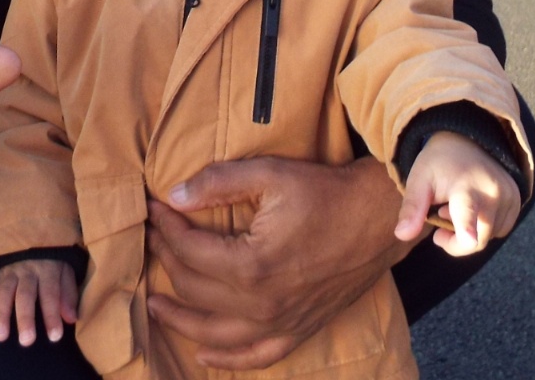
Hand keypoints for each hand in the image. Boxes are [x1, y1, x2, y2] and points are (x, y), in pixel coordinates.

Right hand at [0, 259, 78, 345]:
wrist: (33, 232)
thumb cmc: (53, 261)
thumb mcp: (66, 271)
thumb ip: (68, 295)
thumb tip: (71, 319)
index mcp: (48, 270)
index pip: (50, 294)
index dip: (52, 315)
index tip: (54, 336)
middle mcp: (28, 271)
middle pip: (25, 295)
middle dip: (25, 318)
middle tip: (26, 341)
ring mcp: (11, 272)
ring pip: (5, 293)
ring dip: (1, 315)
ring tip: (0, 336)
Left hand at [146, 157, 402, 369]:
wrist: (379, 218)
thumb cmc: (325, 193)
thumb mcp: (269, 175)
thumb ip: (217, 184)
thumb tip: (173, 197)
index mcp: (253, 265)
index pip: (190, 251)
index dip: (167, 228)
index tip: (156, 209)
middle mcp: (264, 304)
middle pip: (195, 289)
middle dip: (167, 261)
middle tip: (155, 239)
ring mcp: (282, 323)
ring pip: (215, 333)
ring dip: (180, 320)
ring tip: (155, 304)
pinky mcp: (299, 330)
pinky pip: (256, 357)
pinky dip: (227, 360)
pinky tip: (204, 355)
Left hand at [394, 131, 521, 256]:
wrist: (467, 139)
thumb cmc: (439, 163)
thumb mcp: (419, 180)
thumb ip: (411, 209)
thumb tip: (401, 235)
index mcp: (465, 187)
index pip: (467, 213)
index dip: (466, 232)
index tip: (469, 240)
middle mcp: (492, 192)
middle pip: (476, 241)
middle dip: (455, 240)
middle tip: (439, 218)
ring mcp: (509, 197)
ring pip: (488, 236)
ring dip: (470, 230)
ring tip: (457, 205)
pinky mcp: (517, 200)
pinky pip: (500, 229)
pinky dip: (485, 225)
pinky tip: (474, 205)